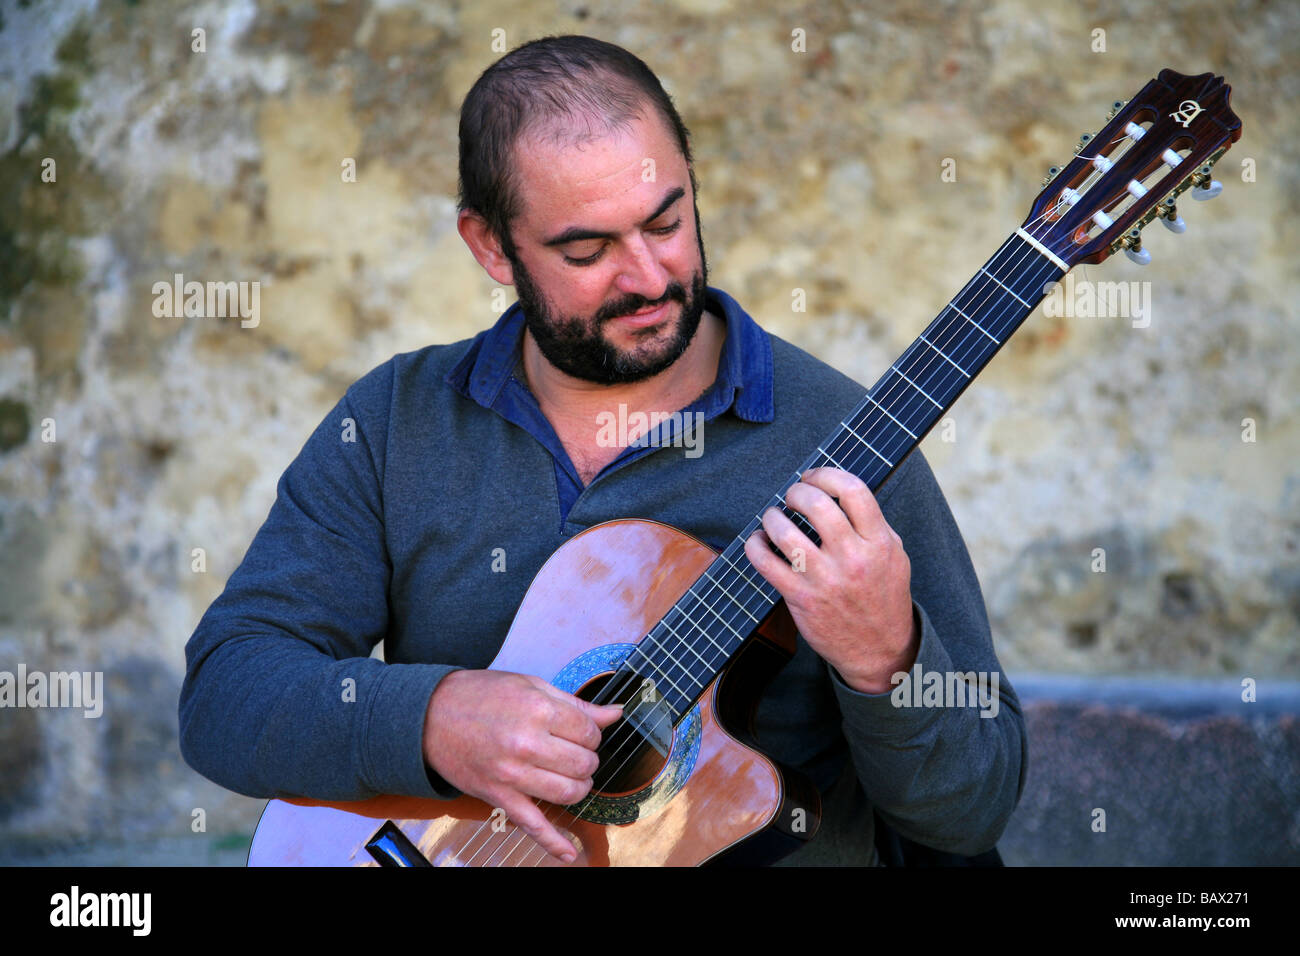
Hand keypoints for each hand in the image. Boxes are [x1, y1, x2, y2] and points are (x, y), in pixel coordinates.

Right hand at [421, 669, 622, 862]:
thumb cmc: (479, 695)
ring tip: (569, 777)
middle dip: (587, 759)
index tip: (581, 732)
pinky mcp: (498, 796)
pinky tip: (569, 852)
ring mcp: (512, 774)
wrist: (430, 715)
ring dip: (578, 787)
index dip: (592, 733)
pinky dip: (553, 842)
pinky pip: (531, 825)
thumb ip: (576, 704)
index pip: (590, 733)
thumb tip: (615, 713)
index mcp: (538, 711)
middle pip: (584, 764)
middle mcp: (527, 744)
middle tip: (573, 751)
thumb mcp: (531, 686)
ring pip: (569, 793)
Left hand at [743, 467, 919, 693]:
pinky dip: (755, 545)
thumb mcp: (894, 555)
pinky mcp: (801, 598)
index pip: (853, 490)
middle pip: (816, 504)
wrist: (879, 650)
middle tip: (791, 496)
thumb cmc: (884, 596)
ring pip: (784, 532)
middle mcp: (853, 559)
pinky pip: (765, 563)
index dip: (826, 474)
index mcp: (878, 543)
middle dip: (796, 492)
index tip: (813, 477)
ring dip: (771, 517)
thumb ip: (872, 523)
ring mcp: (825, 579)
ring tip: (773, 517)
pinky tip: (758, 541)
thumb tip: (838, 489)